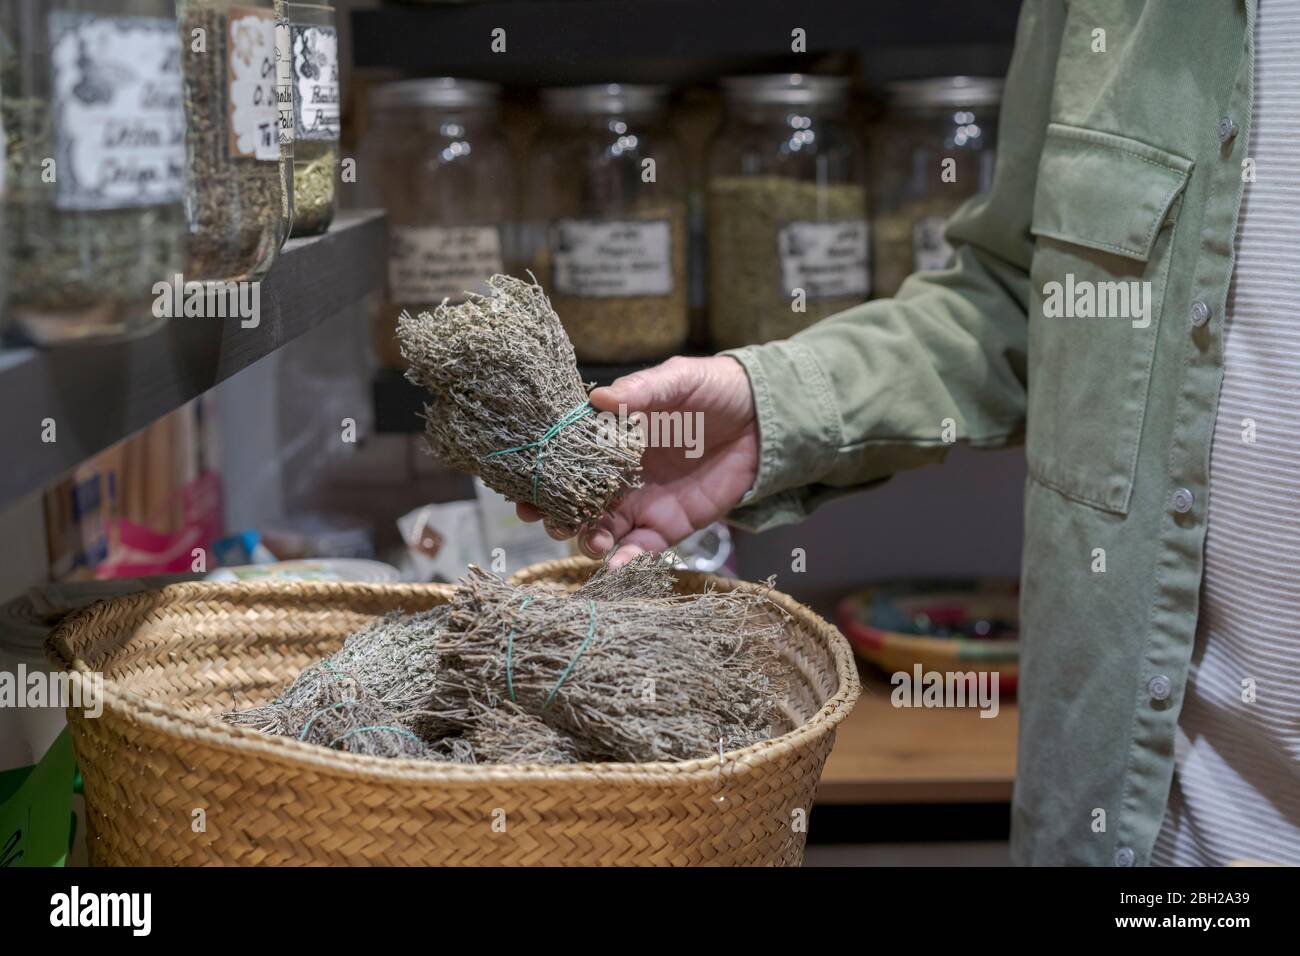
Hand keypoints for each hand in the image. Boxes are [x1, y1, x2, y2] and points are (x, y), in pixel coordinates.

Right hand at [518, 355, 758, 565]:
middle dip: (557, 515)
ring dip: (588, 540)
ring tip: (592, 542)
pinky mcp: (669, 525)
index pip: (567, 458)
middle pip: (575, 501)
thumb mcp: (678, 380)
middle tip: (549, 520)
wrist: (764, 417)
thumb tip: (601, 397)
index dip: (543, 473)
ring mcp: (641, 502)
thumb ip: (644, 390)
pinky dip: (626, 561)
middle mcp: (618, 474)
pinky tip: (618, 565)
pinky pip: (641, 550)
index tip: (522, 486)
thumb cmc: (715, 389)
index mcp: (610, 437)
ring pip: (601, 530)